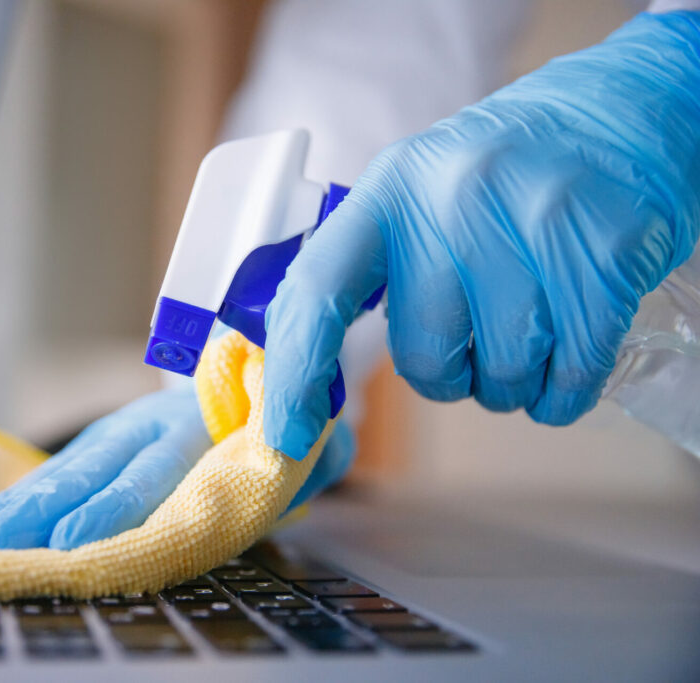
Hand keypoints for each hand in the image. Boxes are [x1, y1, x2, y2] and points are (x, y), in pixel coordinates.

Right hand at [0, 386, 356, 548]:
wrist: (258, 356)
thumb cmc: (282, 411)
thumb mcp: (312, 426)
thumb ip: (312, 448)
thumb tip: (309, 453)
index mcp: (205, 422)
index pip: (155, 471)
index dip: (114, 506)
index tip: (74, 538)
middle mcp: (158, 422)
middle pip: (100, 468)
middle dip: (49, 508)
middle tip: (0, 542)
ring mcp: (131, 427)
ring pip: (77, 463)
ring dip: (29, 501)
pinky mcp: (115, 436)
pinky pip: (73, 464)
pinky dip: (36, 490)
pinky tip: (2, 517)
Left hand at [263, 11, 699, 459]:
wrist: (612, 119)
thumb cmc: (499, 180)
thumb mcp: (415, 195)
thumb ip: (365, 271)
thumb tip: (309, 372)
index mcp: (389, 191)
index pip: (317, 291)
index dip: (296, 372)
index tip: (289, 435)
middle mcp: (452, 202)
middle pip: (426, 359)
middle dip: (451, 373)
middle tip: (479, 330)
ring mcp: (531, 223)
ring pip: (502, 377)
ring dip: (513, 379)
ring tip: (532, 322)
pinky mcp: (603, 253)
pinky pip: (571, 377)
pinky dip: (565, 391)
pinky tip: (571, 349)